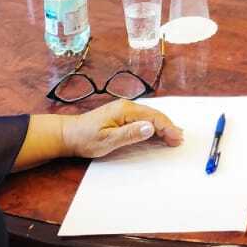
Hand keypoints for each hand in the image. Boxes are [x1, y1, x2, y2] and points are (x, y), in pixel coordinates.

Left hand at [59, 99, 184, 159]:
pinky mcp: (120, 115)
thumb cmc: (85, 139)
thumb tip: (151, 127)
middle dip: (168, 126)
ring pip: (149, 116)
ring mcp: (123, 110)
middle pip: (154, 115)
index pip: (153, 117)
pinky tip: (157, 132)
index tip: (177, 138)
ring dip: (162, 126)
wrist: (67, 135)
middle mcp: (127, 106)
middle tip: (179, 139)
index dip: (167, 127)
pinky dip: (152, 125)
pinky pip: (142, 118)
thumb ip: (130, 133)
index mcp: (125, 110)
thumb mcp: (107, 140)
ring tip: (173, 136)